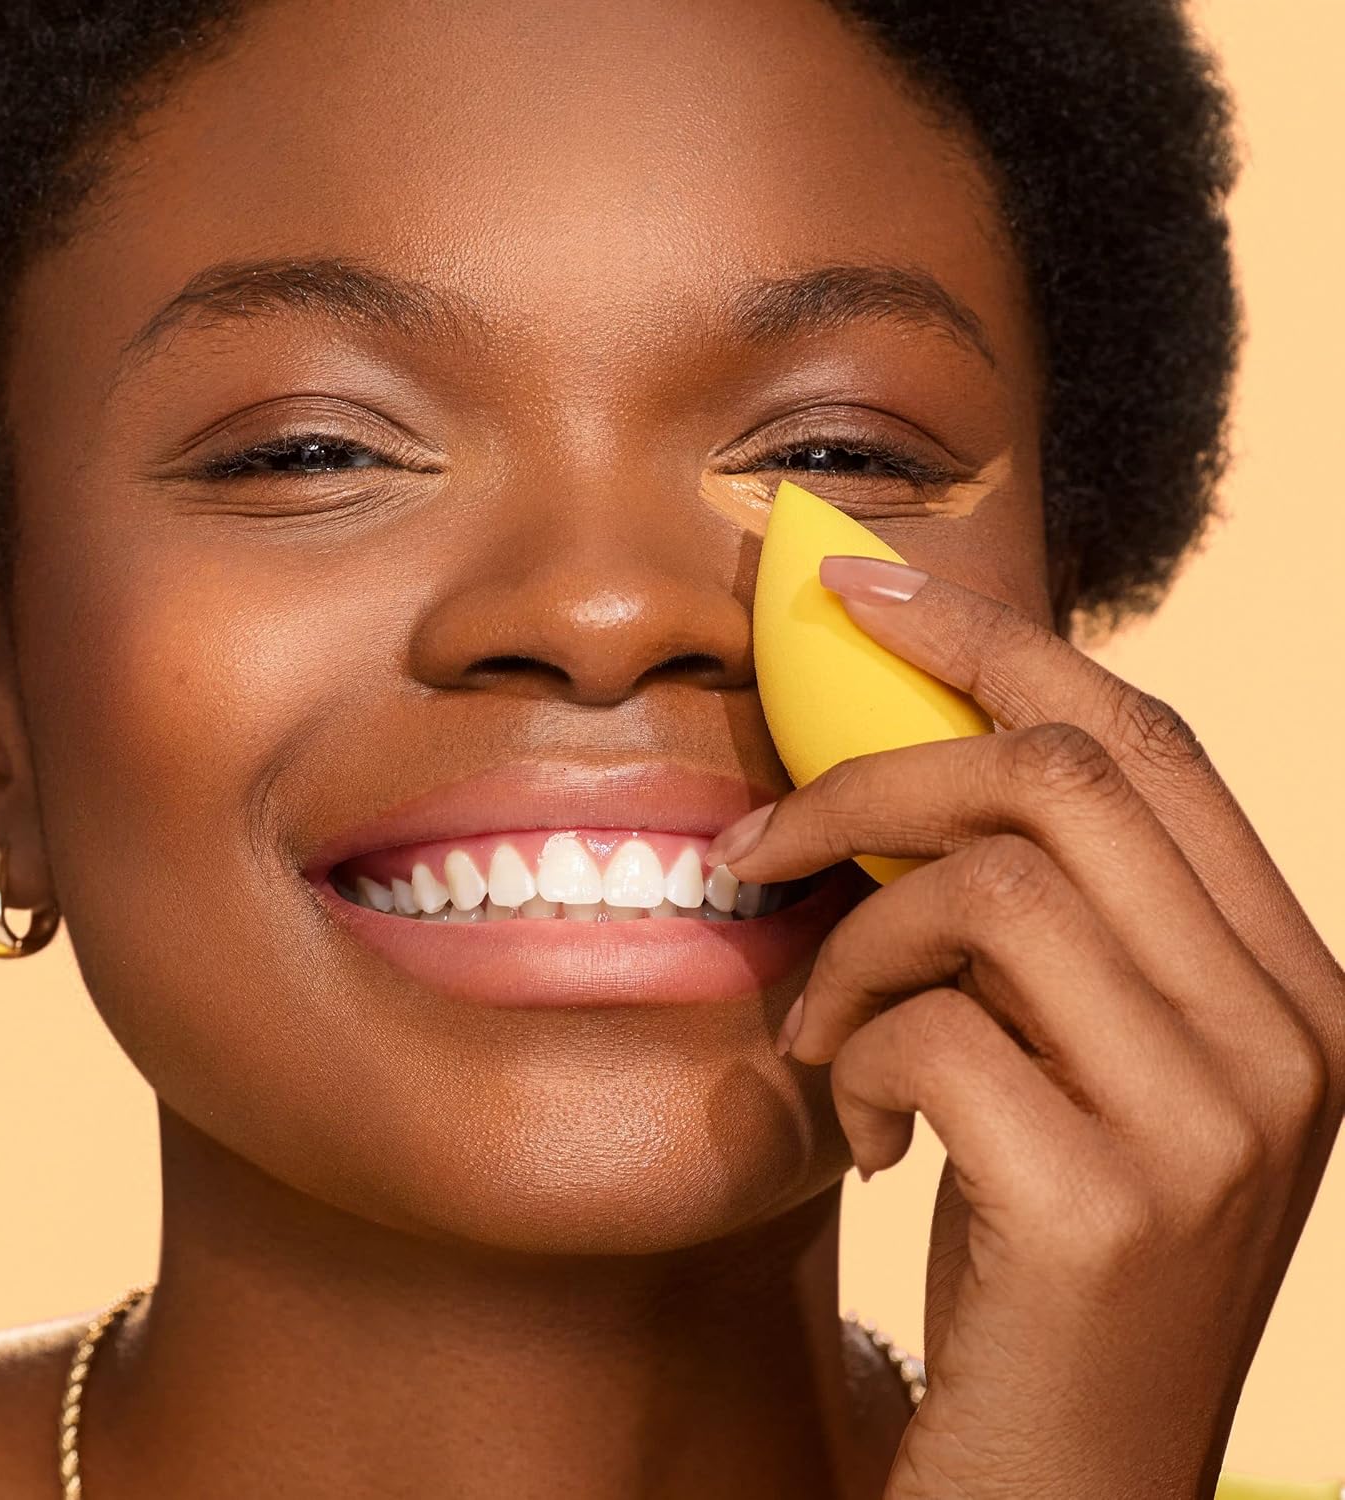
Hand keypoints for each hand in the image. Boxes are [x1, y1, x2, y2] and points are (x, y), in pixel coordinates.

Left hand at [707, 557, 1343, 1499]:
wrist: (1061, 1487)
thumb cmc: (1039, 1257)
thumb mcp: (1069, 1063)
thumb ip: (1038, 926)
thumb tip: (898, 760)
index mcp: (1288, 982)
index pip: (1149, 740)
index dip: (999, 643)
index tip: (857, 594)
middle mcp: (1288, 1034)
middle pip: (1060, 779)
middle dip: (871, 777)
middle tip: (759, 839)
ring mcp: (1217, 1121)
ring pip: (985, 888)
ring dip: (849, 945)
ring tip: (816, 1035)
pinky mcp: (1108, 1205)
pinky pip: (929, 1024)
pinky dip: (852, 1055)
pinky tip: (861, 1133)